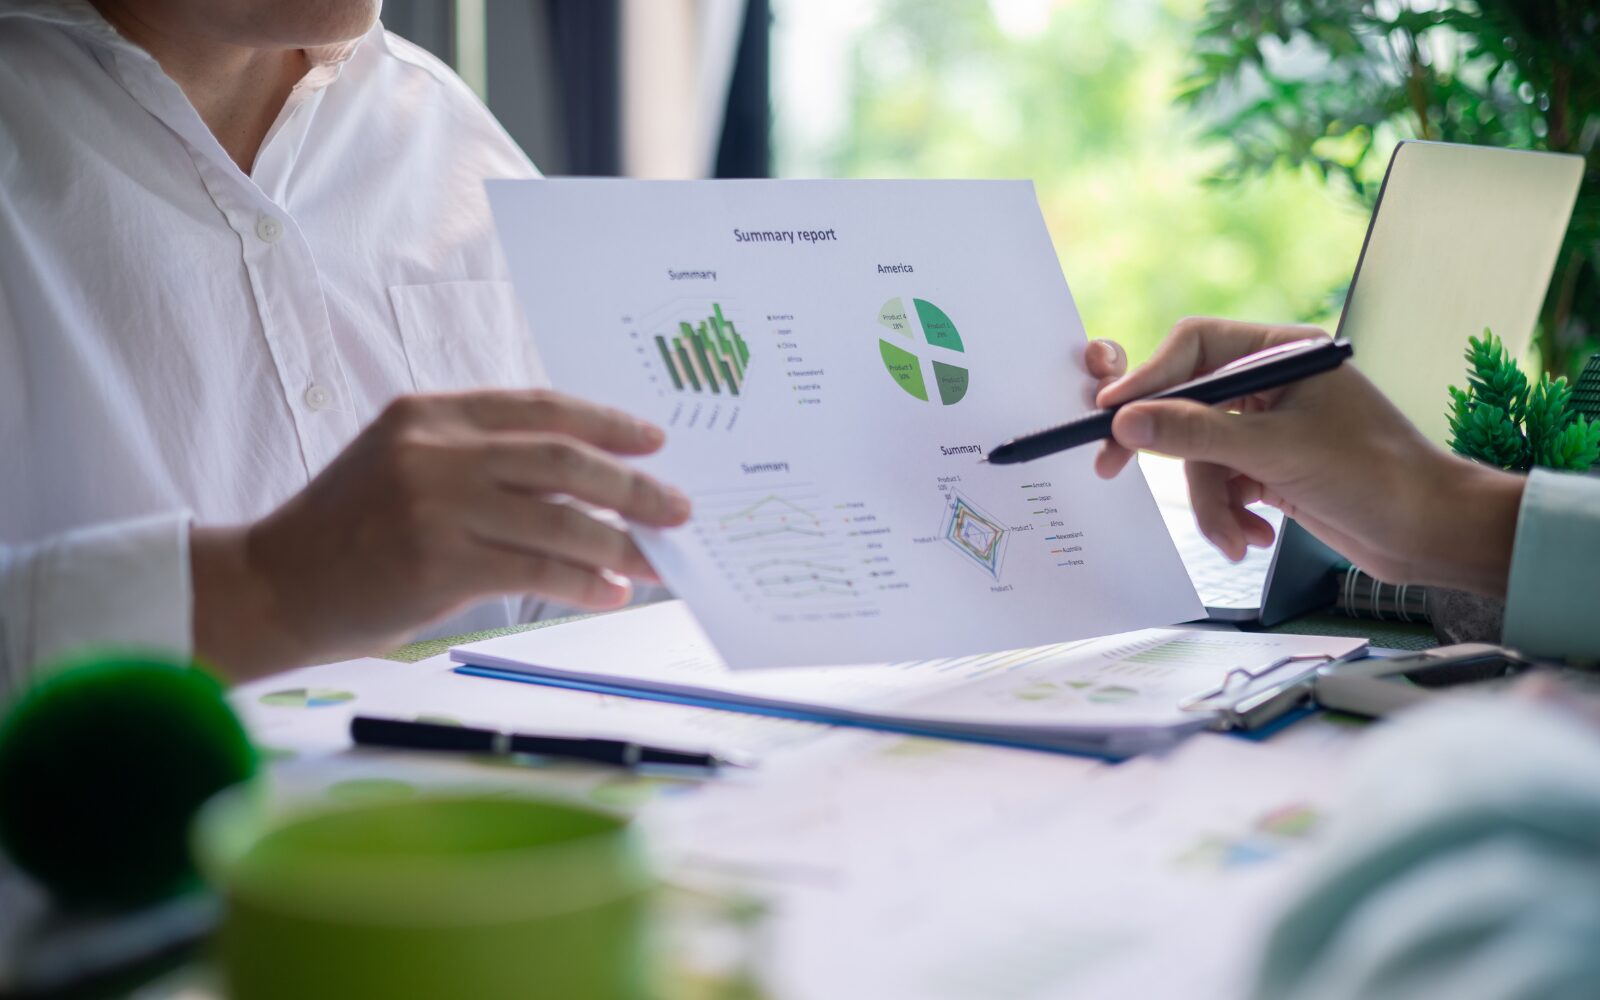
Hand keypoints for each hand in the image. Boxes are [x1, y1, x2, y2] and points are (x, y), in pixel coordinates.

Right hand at [191, 390, 690, 678]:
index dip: (605, 422)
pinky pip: (535, 570)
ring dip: (620, 544)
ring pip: (558, 519)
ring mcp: (435, 505)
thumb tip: (584, 480)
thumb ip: (480, 458)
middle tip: (678, 507)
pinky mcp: (437, 563)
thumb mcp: (405, 463)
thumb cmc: (351, 529)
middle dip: (632, 485)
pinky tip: (608, 592)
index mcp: (431, 413)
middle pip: (562, 459)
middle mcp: (435, 450)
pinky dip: (582, 583)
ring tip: (656, 562)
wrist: (276, 584)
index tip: (653, 441)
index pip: (539, 407)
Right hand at [1090, 318, 1523, 593]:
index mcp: (1281, 353)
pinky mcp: (1269, 468)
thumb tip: (1126, 420)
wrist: (1430, 534)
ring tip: (1238, 536)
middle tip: (1110, 467)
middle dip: (1169, 452)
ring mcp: (1269, 428)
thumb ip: (1196, 433)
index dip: (1147, 378)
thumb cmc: (1376, 476)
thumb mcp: (1276, 451)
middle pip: (1187, 406)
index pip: (1193, 347)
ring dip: (1212, 503)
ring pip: (1200, 457)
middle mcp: (1271, 383)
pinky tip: (1255, 536)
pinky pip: (1220, 485)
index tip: (1110, 414)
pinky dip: (1230, 515)